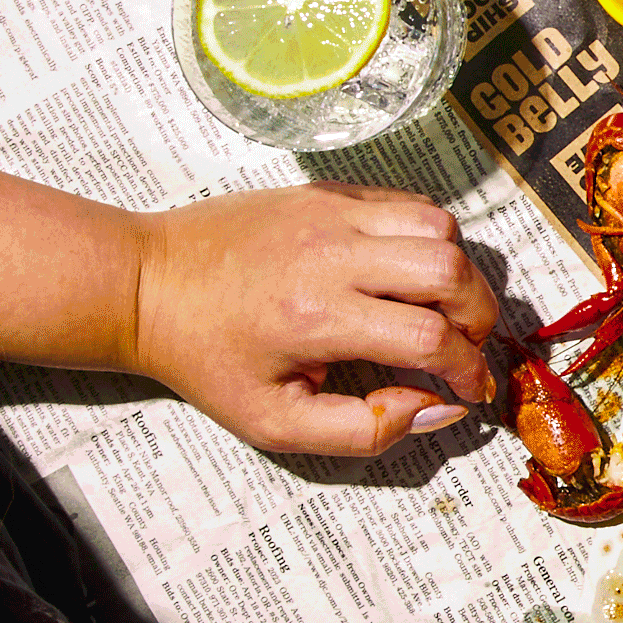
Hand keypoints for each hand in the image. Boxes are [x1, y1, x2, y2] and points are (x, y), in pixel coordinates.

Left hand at [130, 184, 499, 458]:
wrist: (146, 284)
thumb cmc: (206, 358)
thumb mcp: (273, 422)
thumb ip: (362, 430)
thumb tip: (434, 409)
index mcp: (316, 318)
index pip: (430, 338)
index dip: (466, 370)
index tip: (467, 390)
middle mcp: (331, 255)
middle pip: (449, 272)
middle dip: (477, 316)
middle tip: (463, 345)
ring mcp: (330, 213)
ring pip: (439, 227)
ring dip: (456, 272)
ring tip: (439, 305)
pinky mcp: (327, 192)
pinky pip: (408, 202)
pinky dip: (428, 237)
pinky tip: (408, 270)